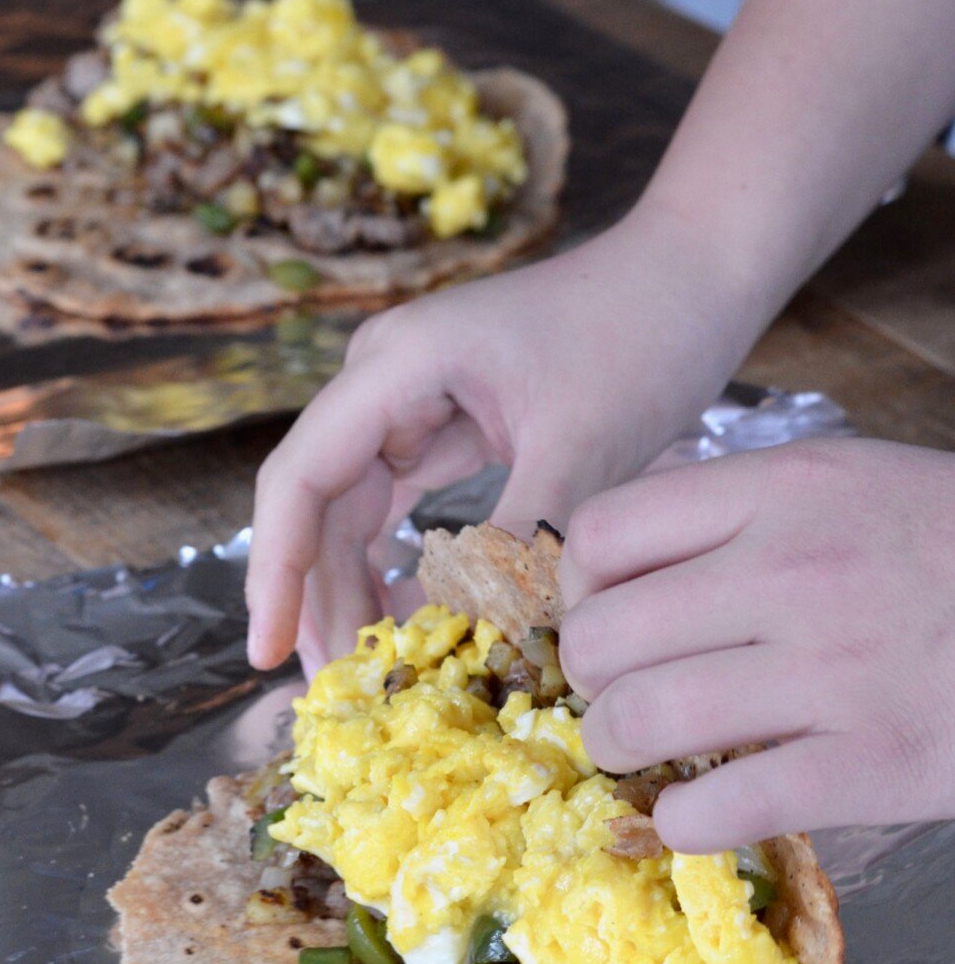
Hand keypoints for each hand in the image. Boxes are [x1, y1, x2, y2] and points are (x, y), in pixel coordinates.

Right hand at [247, 199, 772, 675]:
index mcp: (397, 364)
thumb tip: (472, 644)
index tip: (268, 653)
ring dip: (354, 589)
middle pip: (317, 503)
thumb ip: (522, 542)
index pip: (300, 479)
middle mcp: (386, 378)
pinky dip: (401, 566)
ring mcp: (413, 399)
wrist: (696, 271)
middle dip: (315, 597)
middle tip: (332, 691)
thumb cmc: (643, 335)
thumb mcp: (585, 446)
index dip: (275, 572)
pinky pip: (401, 507)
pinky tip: (407, 625)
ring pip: (355, 512)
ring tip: (364, 671)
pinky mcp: (448, 423)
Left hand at [558, 436, 954, 848]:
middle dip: (588, 680)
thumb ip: (743, 511)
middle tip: (617, 697)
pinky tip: (694, 817)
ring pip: (643, 718)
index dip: (578, 589)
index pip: (603, 533)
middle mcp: (793, 570)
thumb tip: (620, 559)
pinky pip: (722, 806)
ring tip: (639, 757)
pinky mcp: (873, 763)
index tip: (602, 620)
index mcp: (785, 489)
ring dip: (618, 750)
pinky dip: (683, 824)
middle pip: (604, 635)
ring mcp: (833, 669)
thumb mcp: (853, 485)